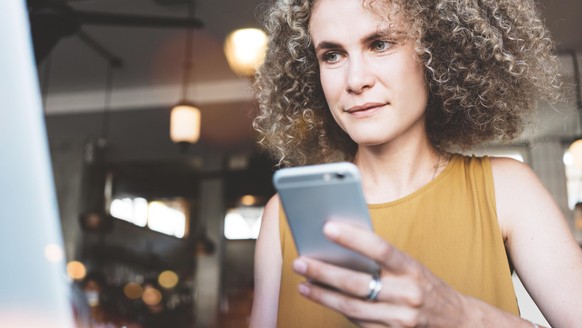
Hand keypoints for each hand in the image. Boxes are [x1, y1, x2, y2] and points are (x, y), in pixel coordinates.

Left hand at [292, 221, 469, 326]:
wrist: (456, 321)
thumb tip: (341, 246)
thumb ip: (382, 259)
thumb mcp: (411, 266)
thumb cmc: (425, 285)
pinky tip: (322, 298)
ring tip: (302, 284)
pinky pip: (357, 322)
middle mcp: (407, 295)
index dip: (353, 238)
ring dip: (322, 295)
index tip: (327, 227)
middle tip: (300, 262)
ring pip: (351, 307)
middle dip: (323, 272)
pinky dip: (337, 310)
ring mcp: (399, 320)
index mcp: (412, 269)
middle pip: (357, 284)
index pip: (380, 249)